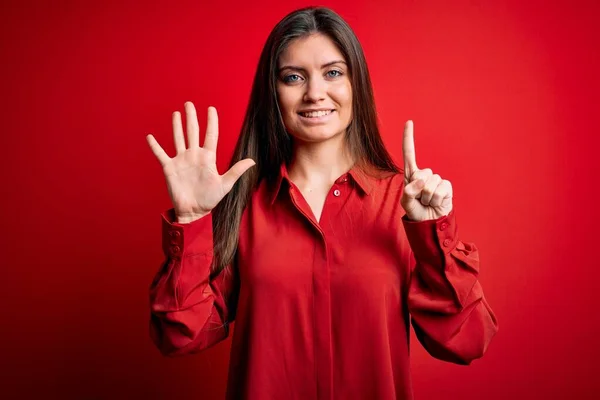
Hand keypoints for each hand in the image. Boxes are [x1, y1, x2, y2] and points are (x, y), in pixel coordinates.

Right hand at [146, 101, 255, 222]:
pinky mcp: (170, 168)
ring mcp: (181, 161)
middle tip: (189, 103)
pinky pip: (161, 154)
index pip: (210, 135)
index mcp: (208, 158)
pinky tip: (150, 136)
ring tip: (176, 113)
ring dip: (176, 126)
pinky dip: (155, 146)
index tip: (211, 109)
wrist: (194, 212)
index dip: (211, 122)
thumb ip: (236, 171)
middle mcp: (194, 156)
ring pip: (178, 138)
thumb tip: (252, 161)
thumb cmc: (210, 200)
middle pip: (193, 132)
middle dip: (191, 118)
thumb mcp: (225, 184)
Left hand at [400, 120, 452, 221]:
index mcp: (411, 175)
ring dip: (428, 198)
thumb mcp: (407, 203)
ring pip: (431, 185)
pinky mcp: (446, 186)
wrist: (430, 222)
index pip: (409, 154)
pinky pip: (441, 190)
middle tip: (420, 200)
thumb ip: (409, 192)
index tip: (409, 122)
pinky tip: (437, 202)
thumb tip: (421, 181)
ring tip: (427, 202)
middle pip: (422, 174)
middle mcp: (424, 175)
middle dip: (420, 190)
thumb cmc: (416, 211)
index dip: (408, 138)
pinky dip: (437, 199)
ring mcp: (436, 180)